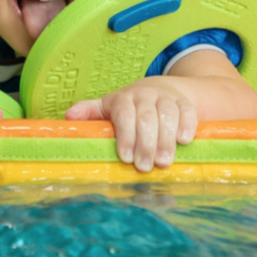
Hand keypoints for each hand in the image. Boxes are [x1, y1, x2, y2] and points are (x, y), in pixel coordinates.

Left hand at [67, 83, 197, 171]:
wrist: (160, 89)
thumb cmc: (129, 106)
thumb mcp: (108, 107)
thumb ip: (90, 112)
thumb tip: (69, 117)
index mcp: (123, 98)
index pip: (124, 114)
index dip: (125, 135)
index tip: (125, 157)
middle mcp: (145, 95)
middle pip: (146, 117)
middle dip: (145, 143)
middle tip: (145, 167)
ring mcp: (166, 98)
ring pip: (167, 114)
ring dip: (166, 139)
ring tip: (164, 162)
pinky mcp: (184, 102)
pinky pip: (187, 111)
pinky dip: (187, 125)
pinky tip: (184, 141)